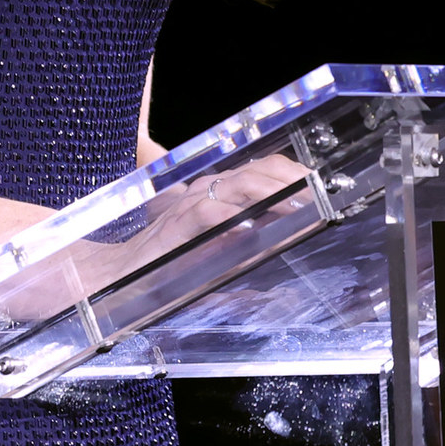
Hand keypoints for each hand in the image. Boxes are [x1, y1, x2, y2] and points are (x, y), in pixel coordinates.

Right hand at [139, 152, 315, 248]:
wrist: (119, 276)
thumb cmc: (170, 264)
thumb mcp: (220, 256)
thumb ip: (251, 249)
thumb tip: (287, 252)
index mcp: (221, 193)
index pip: (265, 170)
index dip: (296, 174)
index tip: (325, 187)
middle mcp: (208, 191)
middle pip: (259, 169)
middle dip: (294, 178)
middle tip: (322, 192)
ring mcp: (192, 204)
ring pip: (240, 184)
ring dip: (274, 192)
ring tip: (301, 203)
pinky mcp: (177, 226)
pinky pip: (208, 211)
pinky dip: (233, 216)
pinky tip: (254, 225)